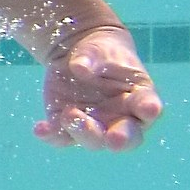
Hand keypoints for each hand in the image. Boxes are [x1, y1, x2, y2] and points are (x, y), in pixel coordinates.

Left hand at [34, 26, 161, 150]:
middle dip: (121, 139)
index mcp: (139, 98)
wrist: (79, 56)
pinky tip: (40, 129)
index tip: (149, 109)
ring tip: (69, 114)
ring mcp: (96, 126)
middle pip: (126, 136)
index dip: (149, 109)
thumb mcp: (98, 49)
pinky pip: (61, 137)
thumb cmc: (101, 53)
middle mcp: (121, 118)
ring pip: (93, 140)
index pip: (148, 106)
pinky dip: (51, 135)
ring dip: (82, 131)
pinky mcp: (69, 127)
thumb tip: (80, 68)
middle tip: (114, 139)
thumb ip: (92, 57)